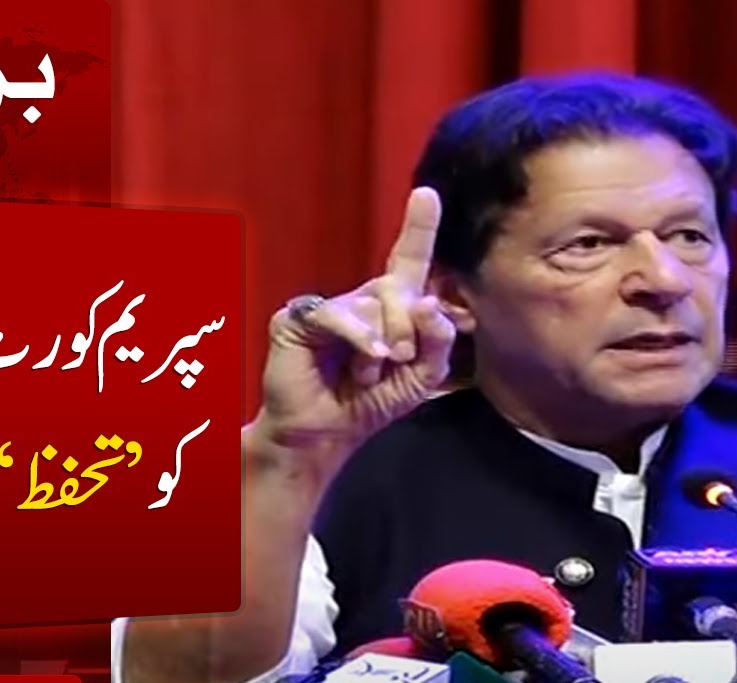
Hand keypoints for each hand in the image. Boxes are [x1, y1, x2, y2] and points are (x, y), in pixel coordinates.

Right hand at [255, 187, 456, 458]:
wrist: (324, 434)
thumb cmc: (368, 403)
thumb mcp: (421, 377)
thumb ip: (437, 340)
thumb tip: (427, 303)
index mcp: (388, 308)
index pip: (407, 261)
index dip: (418, 226)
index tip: (428, 194)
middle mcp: (359, 299)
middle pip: (399, 288)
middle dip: (409, 329)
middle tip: (397, 360)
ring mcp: (327, 307)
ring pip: (373, 304)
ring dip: (380, 347)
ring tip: (366, 373)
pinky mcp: (298, 317)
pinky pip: (339, 315)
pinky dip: (359, 339)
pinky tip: (366, 359)